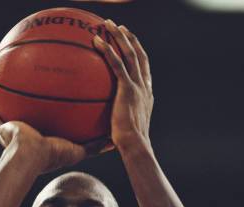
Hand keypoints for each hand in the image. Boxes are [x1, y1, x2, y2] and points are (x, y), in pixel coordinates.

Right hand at [0, 105, 111, 173]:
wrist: (30, 157)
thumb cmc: (52, 155)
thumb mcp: (77, 151)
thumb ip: (93, 146)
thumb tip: (113, 142)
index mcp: (45, 143)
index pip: (49, 129)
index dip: (52, 122)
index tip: (56, 113)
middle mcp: (29, 138)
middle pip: (29, 122)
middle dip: (29, 113)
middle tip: (33, 100)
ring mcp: (15, 135)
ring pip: (10, 119)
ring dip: (9, 109)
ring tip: (8, 96)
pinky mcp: (5, 131)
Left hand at [94, 21, 153, 151]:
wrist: (136, 145)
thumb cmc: (130, 145)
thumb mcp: (126, 131)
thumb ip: (119, 123)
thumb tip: (106, 134)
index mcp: (146, 95)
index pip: (144, 69)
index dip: (138, 54)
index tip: (131, 45)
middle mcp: (144, 87)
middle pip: (139, 55)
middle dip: (130, 39)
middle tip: (120, 28)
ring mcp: (137, 86)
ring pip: (130, 54)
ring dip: (120, 36)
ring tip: (108, 25)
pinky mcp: (127, 89)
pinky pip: (116, 64)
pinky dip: (108, 50)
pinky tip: (97, 41)